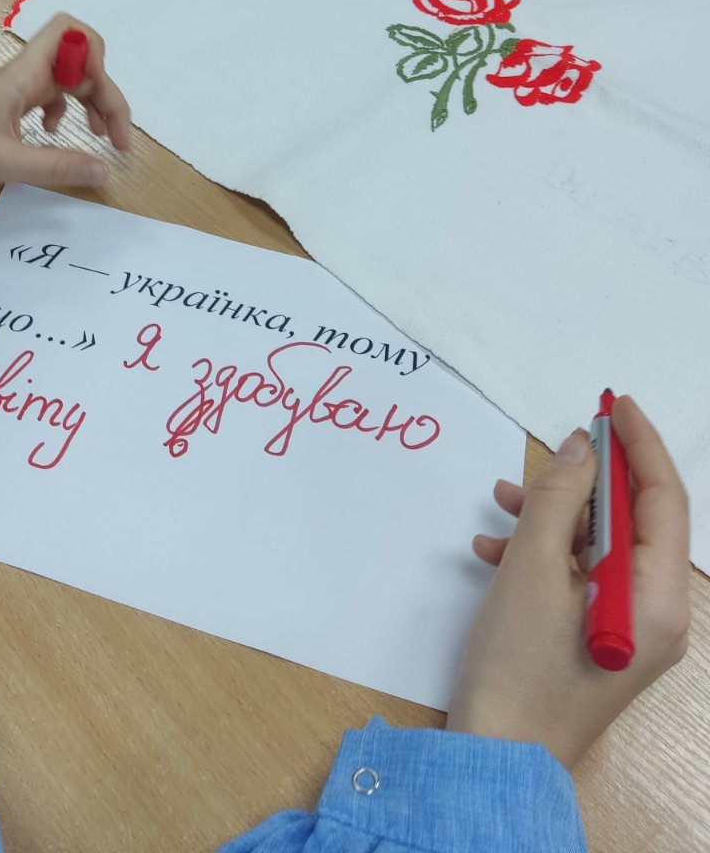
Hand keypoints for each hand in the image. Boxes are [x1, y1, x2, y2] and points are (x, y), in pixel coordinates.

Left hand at [0, 15, 130, 189]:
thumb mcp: (4, 162)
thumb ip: (56, 166)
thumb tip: (104, 170)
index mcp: (23, 74)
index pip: (70, 31)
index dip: (96, 54)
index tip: (102, 99)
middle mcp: (24, 74)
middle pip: (80, 63)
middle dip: (106, 94)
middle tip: (117, 139)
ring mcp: (16, 88)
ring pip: (68, 80)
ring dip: (91, 102)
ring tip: (101, 137)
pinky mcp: (8, 103)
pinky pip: (50, 95)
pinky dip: (65, 112)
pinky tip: (56, 137)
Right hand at [447, 396, 689, 771]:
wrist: (496, 752)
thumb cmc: (519, 664)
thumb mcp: (532, 567)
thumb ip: (560, 498)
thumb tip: (582, 448)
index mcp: (659, 600)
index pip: (663, 501)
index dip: (640, 445)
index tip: (613, 404)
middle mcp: (657, 615)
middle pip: (634, 522)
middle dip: (590, 480)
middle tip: (556, 444)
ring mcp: (628, 630)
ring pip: (600, 545)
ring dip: (555, 515)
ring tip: (504, 499)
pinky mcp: (598, 639)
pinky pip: (580, 575)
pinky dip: (542, 552)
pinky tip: (493, 547)